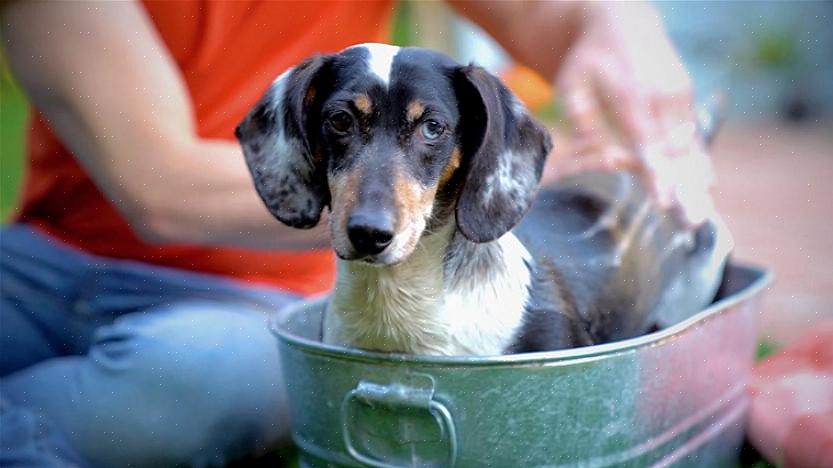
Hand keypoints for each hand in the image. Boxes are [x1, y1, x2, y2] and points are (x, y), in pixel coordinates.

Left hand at [556, 2, 714, 225]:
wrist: (625, 24)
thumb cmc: (590, 59)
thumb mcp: (572, 79)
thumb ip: (579, 113)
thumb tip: (587, 147)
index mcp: (634, 91)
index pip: (648, 139)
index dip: (657, 171)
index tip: (664, 200)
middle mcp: (664, 95)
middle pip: (677, 150)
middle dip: (685, 187)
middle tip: (693, 222)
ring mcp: (680, 97)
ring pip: (691, 147)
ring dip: (697, 182)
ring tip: (702, 217)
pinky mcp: (686, 101)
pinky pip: (694, 138)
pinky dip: (699, 164)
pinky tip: (705, 191)